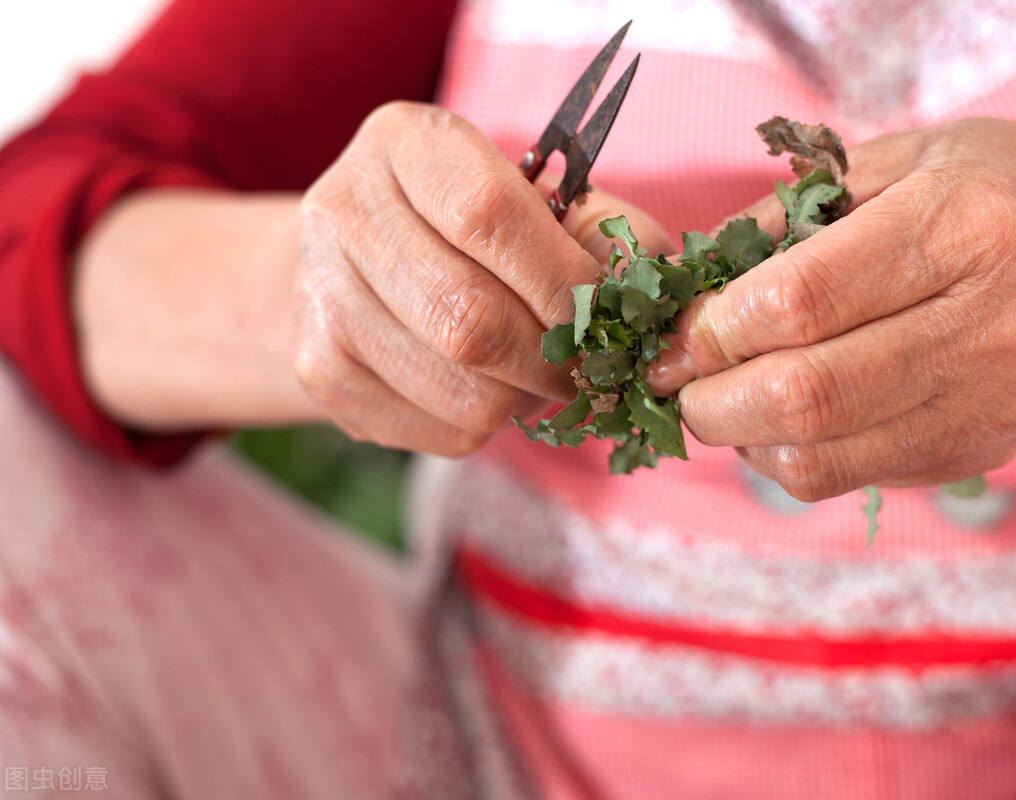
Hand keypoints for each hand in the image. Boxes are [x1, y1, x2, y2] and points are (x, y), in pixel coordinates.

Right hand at [295, 101, 670, 454]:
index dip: (565, 282)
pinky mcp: (321, 372)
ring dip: (525, 399)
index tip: (608, 314)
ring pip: (462, 391)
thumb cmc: (465, 229)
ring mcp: (321, 297)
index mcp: (405, 143)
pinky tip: (483, 387)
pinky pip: (438, 431)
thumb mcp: (532, 197)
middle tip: (589, 367)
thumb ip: (603, 230)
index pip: (489, 217)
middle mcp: (344, 211)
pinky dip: (485, 425)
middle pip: (471, 323)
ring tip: (533, 373)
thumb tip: (657, 288)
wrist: (346, 267)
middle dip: (555, 360)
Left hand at [648, 118, 1015, 499]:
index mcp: (960, 226)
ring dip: (741, 436)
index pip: (801, 301)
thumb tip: (677, 298)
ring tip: (728, 396)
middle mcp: (988, 323)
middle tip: (679, 381)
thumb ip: (776, 223)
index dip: (715, 328)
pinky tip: (783, 416)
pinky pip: (844, 476)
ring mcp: (990, 400)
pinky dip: (785, 454)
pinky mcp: (981, 448)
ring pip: (818, 455)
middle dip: (711, 401)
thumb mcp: (878, 165)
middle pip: (806, 395)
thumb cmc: (966, 193)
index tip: (678, 334)